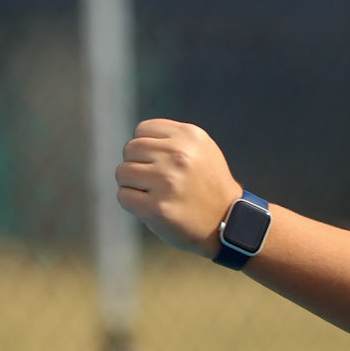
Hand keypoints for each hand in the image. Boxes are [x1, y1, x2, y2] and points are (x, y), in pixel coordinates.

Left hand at [115, 118, 241, 254]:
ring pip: (122, 172)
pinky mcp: (157, 208)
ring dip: (131, 183)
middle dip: (136, 164)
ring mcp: (166, 181)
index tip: (155, 161)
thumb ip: (172, 139)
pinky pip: (123, 196)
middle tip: (151, 179)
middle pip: (130, 149)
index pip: (142, 129)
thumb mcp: (201, 148)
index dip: (145, 147)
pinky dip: (131, 202)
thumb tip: (136, 140)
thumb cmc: (208, 184)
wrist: (227, 221)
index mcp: (189, 136)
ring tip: (149, 192)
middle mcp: (178, 155)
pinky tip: (147, 206)